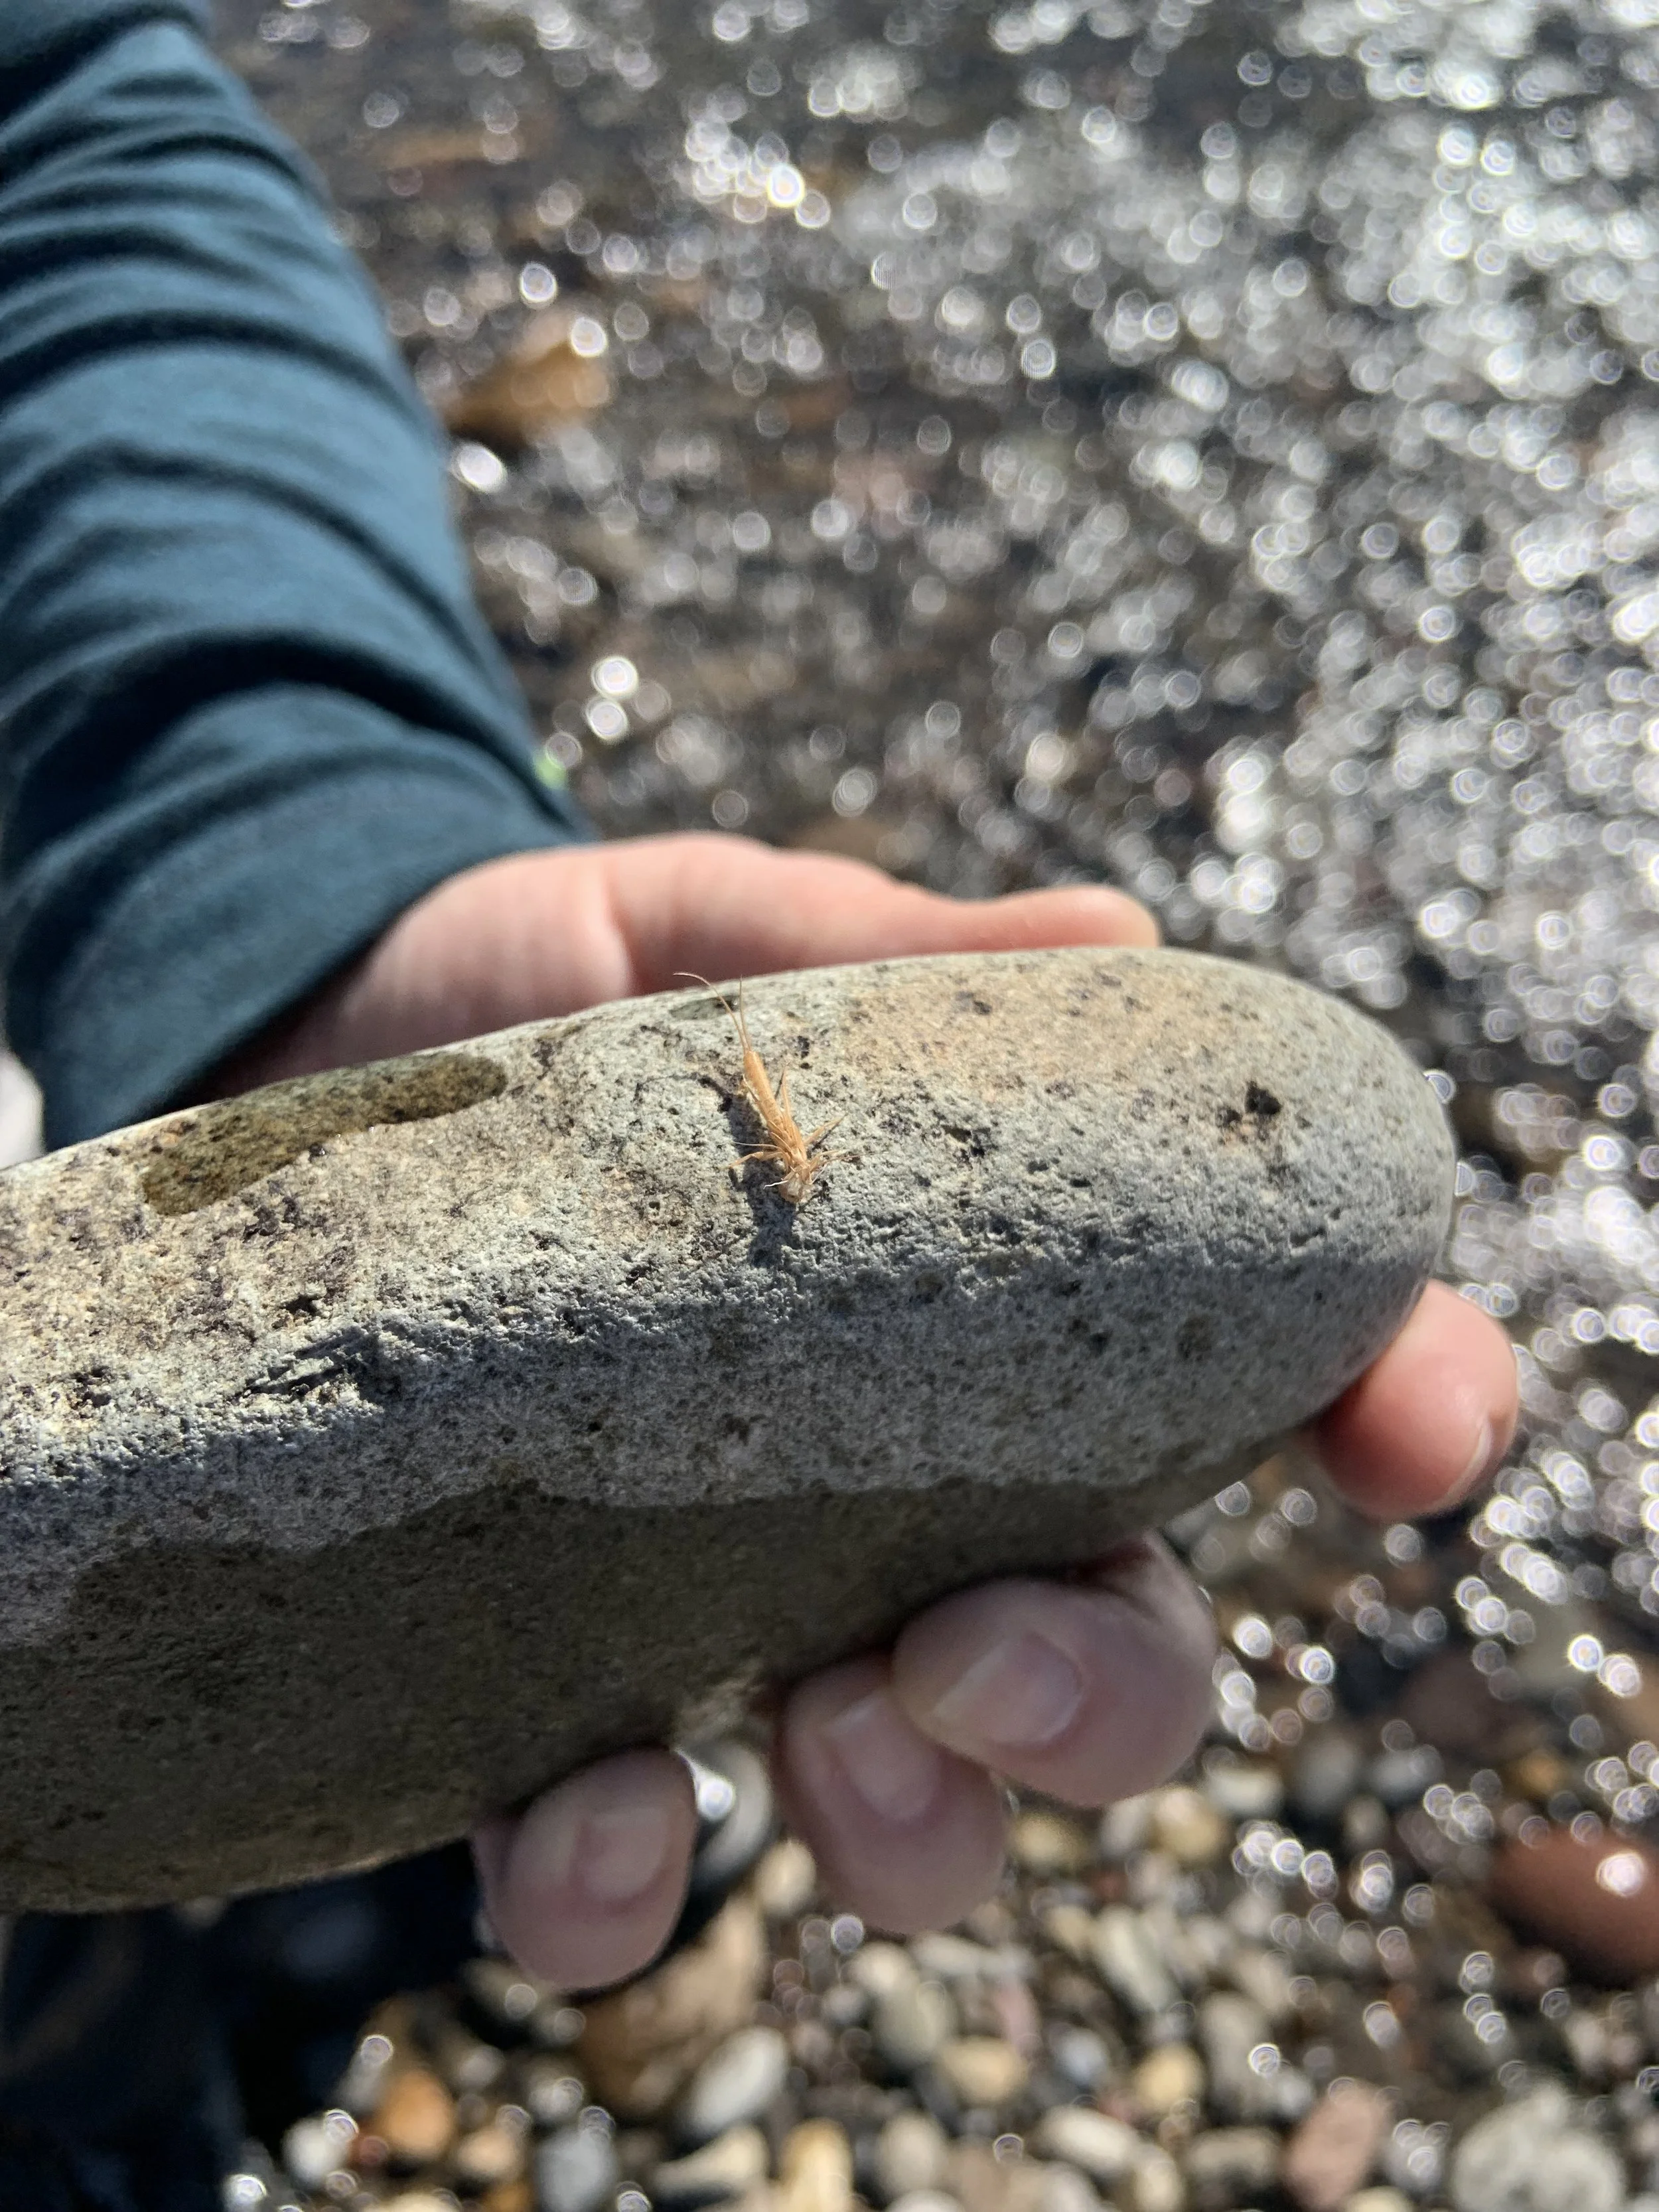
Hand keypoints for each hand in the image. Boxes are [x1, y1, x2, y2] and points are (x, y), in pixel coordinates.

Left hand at [218, 834, 1518, 1988]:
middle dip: (1105, 1694)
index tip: (1413, 1430)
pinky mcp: (531, 1700)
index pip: (1251, 1388)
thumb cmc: (544, 1010)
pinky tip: (575, 1815)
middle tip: (983, 1646)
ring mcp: (732, 1625)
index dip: (1381, 1410)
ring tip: (820, 1726)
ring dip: (912, 1822)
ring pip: (916, 1814)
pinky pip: (612, 1873)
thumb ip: (879, 948)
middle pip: (1115, 1667)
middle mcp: (905, 1512)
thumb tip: (1111, 938)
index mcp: (999, 1330)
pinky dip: (613, 1889)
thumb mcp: (706, 944)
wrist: (299, 1047)